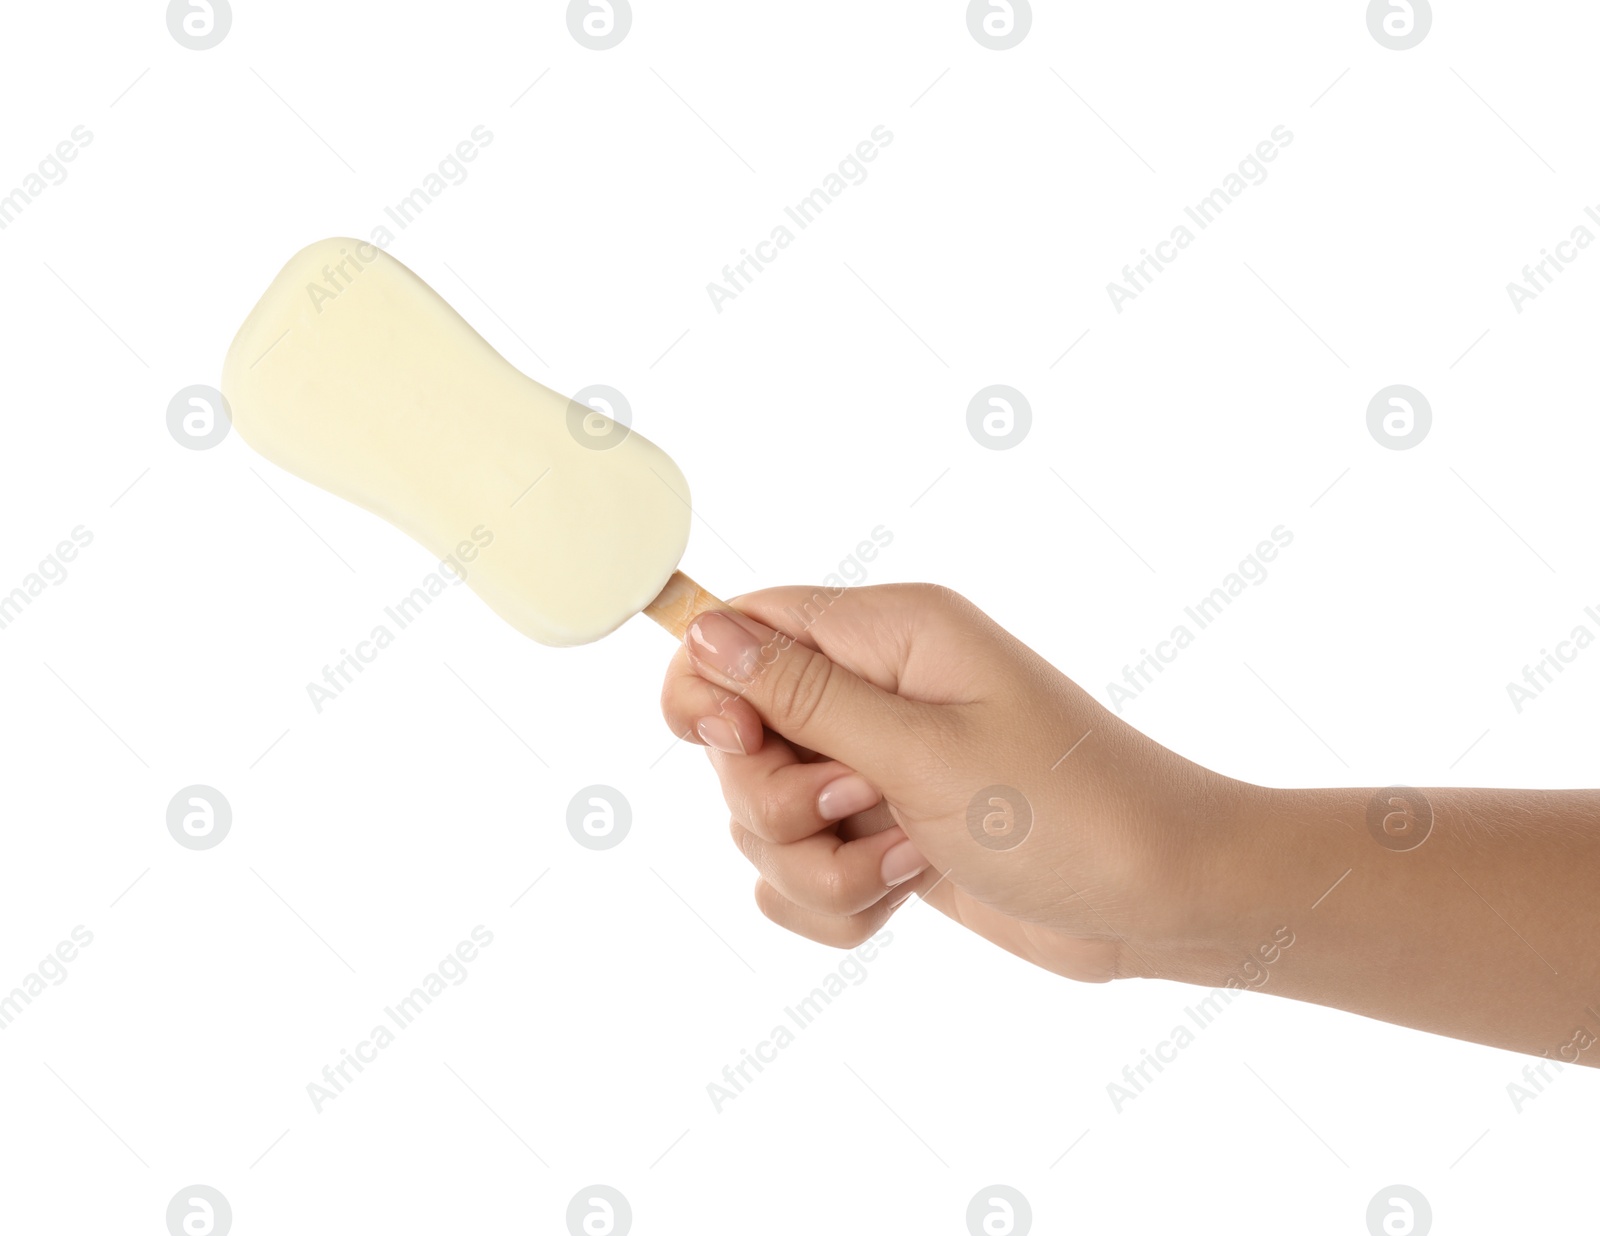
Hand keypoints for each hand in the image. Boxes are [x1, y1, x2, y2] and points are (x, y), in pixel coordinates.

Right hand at [659, 584, 1242, 981]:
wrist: (1163, 900)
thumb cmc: (1068, 811)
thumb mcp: (924, 751)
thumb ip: (804, 695)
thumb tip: (704, 632)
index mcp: (889, 635)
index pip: (742, 627)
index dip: (710, 689)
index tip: (741, 746)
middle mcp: (874, 692)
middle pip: (740, 738)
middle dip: (778, 800)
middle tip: (860, 804)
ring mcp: (877, 767)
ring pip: (763, 818)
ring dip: (818, 863)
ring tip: (908, 862)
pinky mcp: (883, 834)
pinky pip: (800, 874)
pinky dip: (839, 899)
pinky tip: (907, 893)